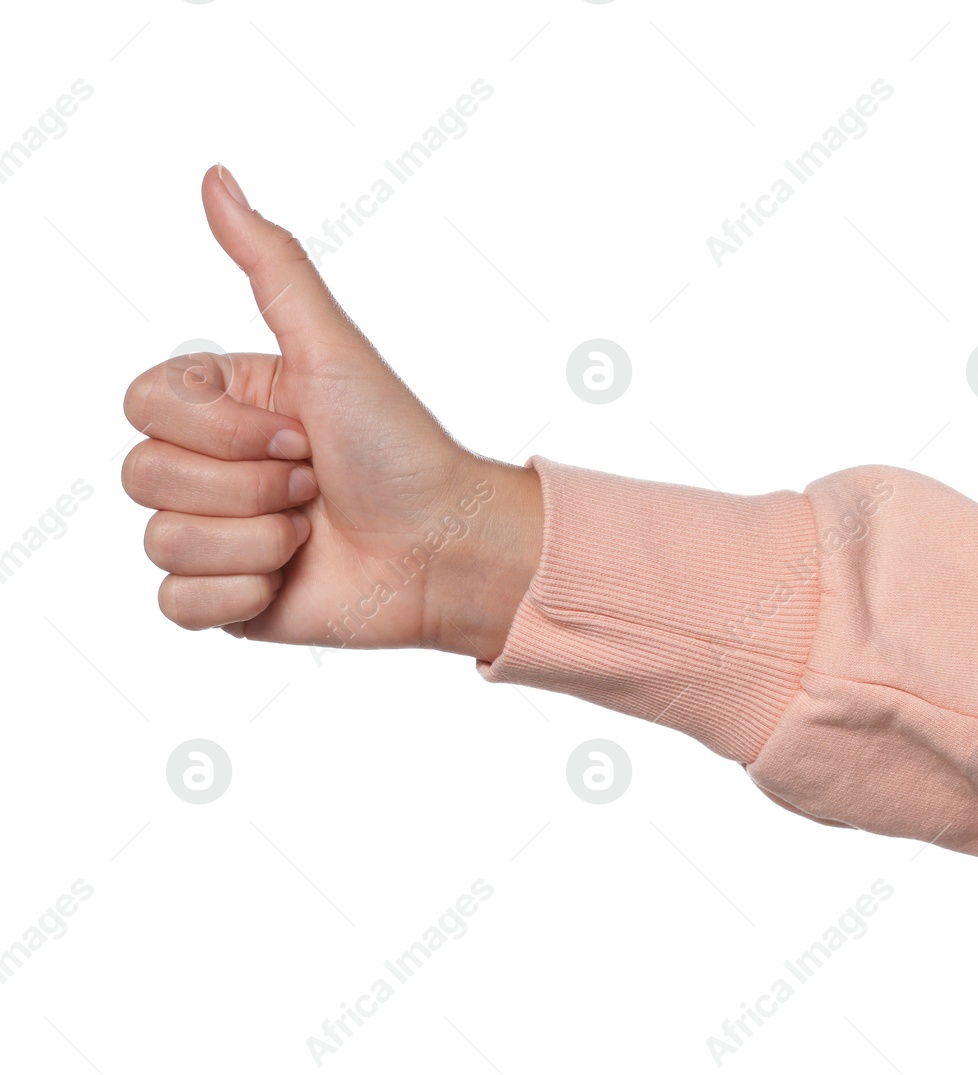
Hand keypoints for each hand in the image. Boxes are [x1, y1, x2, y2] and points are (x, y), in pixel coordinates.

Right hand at [121, 165, 541, 659]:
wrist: (446, 547)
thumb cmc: (401, 448)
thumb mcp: (333, 349)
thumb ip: (272, 266)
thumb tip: (217, 178)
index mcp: (225, 406)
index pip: (142, 405)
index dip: (221, 428)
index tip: (301, 432)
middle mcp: (211, 467)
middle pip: (144, 475)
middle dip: (247, 483)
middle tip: (314, 482)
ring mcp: (216, 535)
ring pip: (161, 541)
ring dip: (255, 538)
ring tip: (312, 530)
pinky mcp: (226, 601)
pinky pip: (175, 603)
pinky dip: (240, 593)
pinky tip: (291, 579)